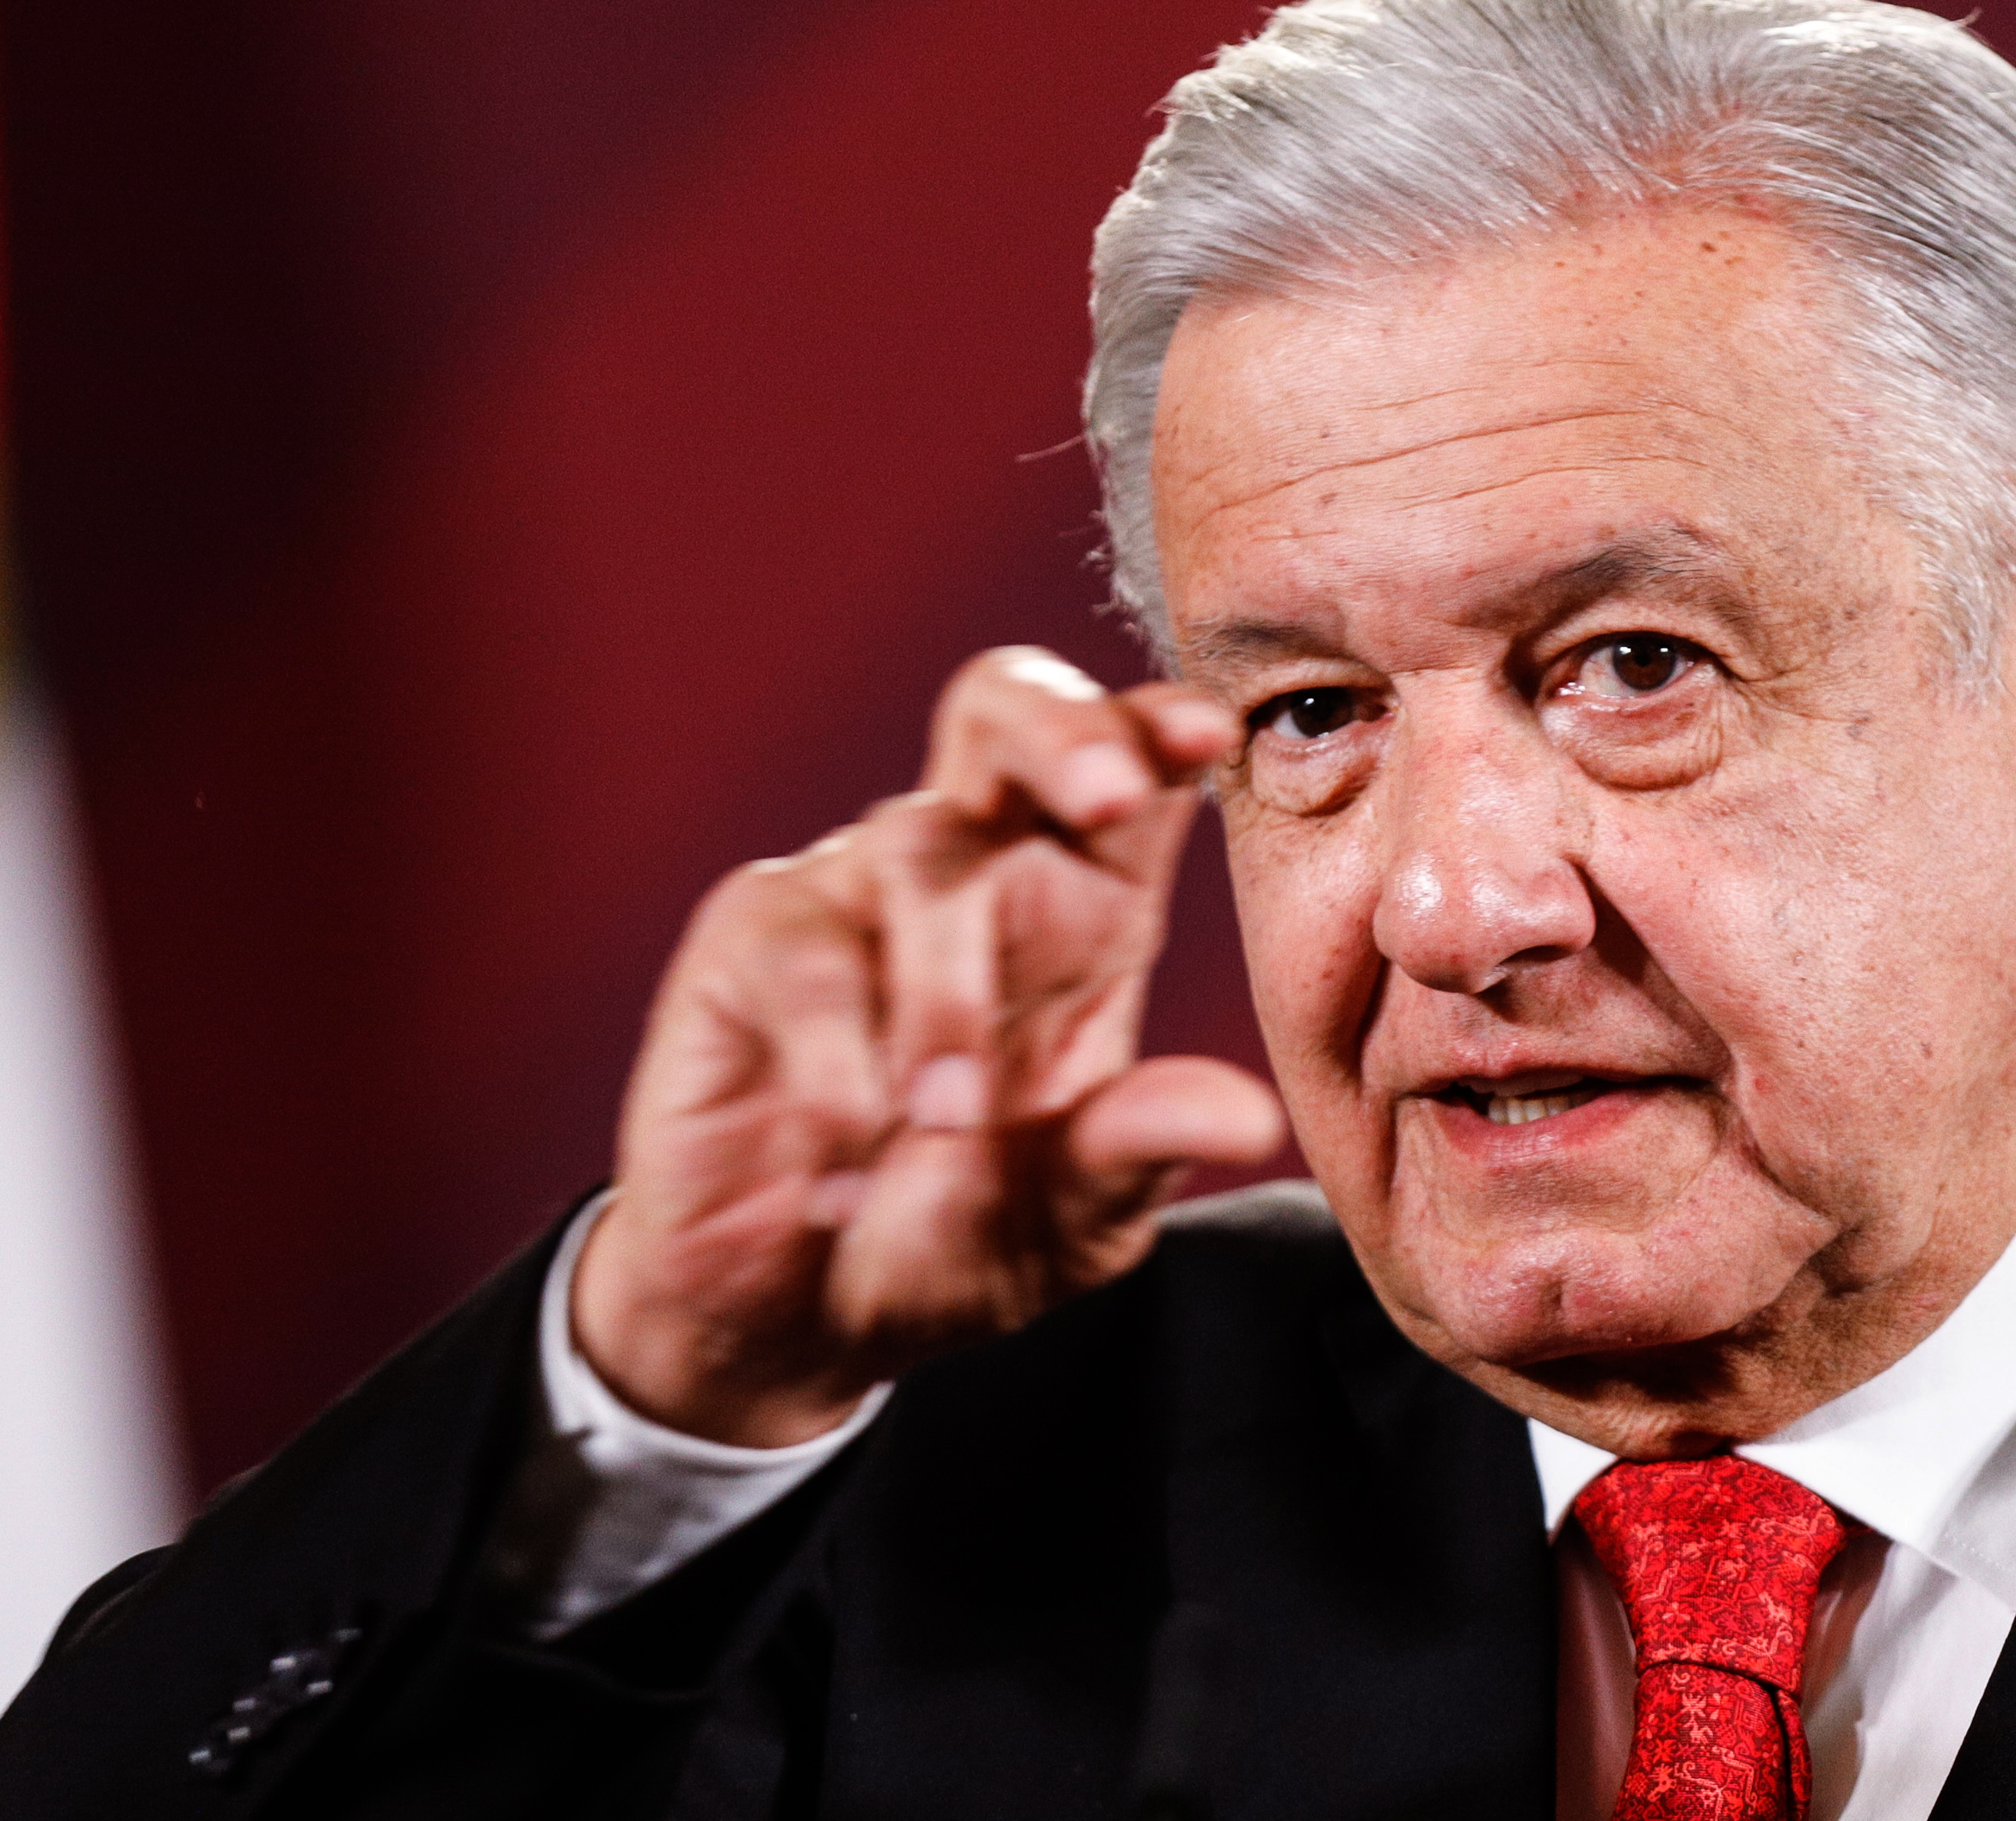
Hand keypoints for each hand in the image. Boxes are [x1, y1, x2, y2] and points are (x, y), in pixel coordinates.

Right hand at [571, 647, 1285, 1444]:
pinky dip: (837, 1064)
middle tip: (1109, 797)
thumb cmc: (956, 1238)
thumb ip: (1143, 1149)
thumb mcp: (1073, 1216)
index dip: (1162, 729)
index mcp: (1081, 904)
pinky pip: (803, 951)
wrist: (797, 1322)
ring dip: (945, 996)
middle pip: (1005, 709)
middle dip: (1064, 730)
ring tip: (950, 1127)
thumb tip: (1247, 1118)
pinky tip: (846, 1170)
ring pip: (916, 854)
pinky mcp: (751, 943)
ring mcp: (853, 891)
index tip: (1207, 736)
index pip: (1132, 769)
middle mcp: (970, 869)